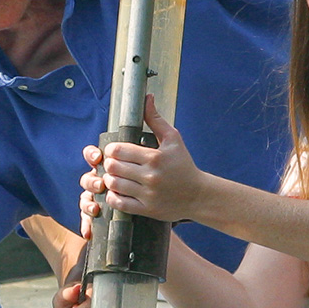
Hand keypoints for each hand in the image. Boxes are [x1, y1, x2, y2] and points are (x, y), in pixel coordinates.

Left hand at [80, 96, 207, 222]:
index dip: (112, 149)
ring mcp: (148, 194)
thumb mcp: (173, 140)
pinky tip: (118, 191)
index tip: (115, 151)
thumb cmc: (184, 166)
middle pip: (113, 167)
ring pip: (113, 184)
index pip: (118, 150)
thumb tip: (147, 98)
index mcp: (154, 157)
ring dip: (110, 179)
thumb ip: (156, 120)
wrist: (198, 195)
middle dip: (110, 164)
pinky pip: (119, 203)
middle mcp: (150, 176)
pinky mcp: (146, 209)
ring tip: (115, 176)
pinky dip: (113, 196)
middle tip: (114, 163)